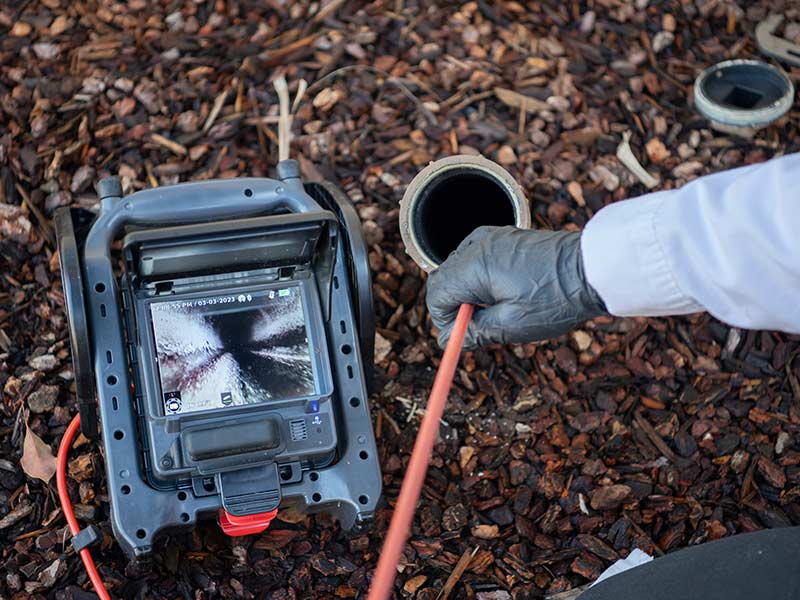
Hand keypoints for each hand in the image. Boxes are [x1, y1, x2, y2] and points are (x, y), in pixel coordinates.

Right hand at [426, 226, 606, 347]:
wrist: (594, 268)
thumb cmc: (556, 297)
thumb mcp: (512, 325)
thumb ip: (474, 332)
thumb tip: (448, 340)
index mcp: (473, 266)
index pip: (436, 294)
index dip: (444, 320)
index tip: (462, 335)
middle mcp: (476, 245)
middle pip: (442, 278)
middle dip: (452, 305)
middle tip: (477, 326)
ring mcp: (490, 237)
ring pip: (457, 267)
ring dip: (465, 291)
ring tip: (495, 309)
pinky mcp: (504, 237)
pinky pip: (475, 257)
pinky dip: (478, 277)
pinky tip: (502, 291)